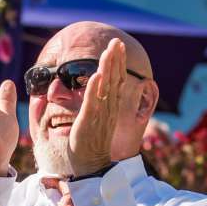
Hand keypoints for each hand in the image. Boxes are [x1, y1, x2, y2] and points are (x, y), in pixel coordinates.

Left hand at [65, 39, 133, 177]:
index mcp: (110, 106)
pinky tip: (97, 76)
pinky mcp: (88, 122)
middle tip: (117, 41)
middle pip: (114, 80)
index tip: (117, 46)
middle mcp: (108, 108)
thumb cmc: (89, 141)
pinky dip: (95, 89)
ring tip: (108, 52)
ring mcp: (100, 115)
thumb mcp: (92, 116)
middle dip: (115, 60)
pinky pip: (93, 103)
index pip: (116, 80)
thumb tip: (92, 83)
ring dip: (107, 69)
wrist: (90, 164)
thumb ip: (93, 99)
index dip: (117, 63)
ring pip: (106, 88)